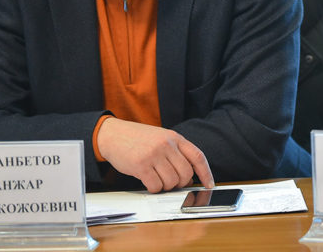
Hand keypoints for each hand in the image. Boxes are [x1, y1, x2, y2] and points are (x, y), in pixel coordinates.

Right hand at [97, 117, 213, 191]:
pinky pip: (155, 186)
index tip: (209, 184)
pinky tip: (149, 182)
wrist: (113, 135)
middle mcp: (167, 145)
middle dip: (181, 183)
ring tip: (157, 179)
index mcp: (175, 138)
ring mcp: (154, 155)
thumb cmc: (138, 139)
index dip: (206, 172)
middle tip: (172, 182)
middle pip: (186, 173)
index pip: (197, 156)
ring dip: (166, 186)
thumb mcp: (162, 138)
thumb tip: (189, 177)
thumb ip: (176, 153)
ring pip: (171, 182)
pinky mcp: (141, 165)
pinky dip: (154, 188)